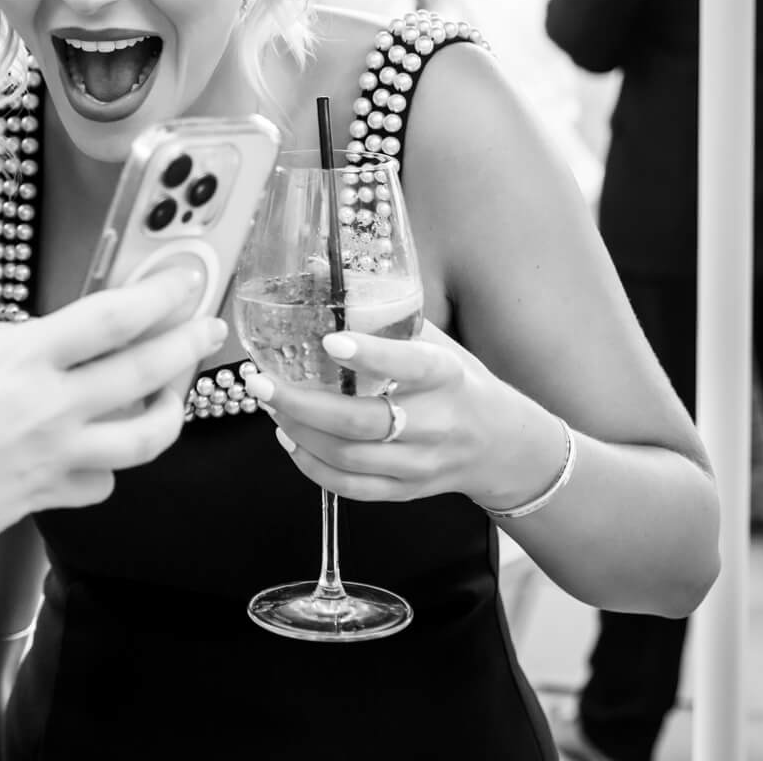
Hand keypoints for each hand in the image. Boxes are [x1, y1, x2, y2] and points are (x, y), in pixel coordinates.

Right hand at [0, 268, 217, 562]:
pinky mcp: (49, 496)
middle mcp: (52, 408)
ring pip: (146, 437)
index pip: (112, 319)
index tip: (185, 279)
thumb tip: (46, 341)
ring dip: (173, 409)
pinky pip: (103, 481)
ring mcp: (57, 457)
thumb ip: (8, 342)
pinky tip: (105, 451)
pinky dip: (111, 465)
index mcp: (24, 360)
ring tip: (177, 391)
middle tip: (210, 326)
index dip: (159, 295)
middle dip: (189, 343)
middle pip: (145, 371)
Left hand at [244, 321, 559, 508]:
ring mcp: (421, 463)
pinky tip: (289, 439)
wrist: (503, 445)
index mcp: (447, 376)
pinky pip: (351, 487)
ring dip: (298, 432)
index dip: (369, 356)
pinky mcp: (407, 491)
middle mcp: (437, 423)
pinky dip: (312, 466)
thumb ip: (384, 316)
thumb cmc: (459, 383)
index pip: (410, 366)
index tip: (330, 341)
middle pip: (362, 423)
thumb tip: (314, 272)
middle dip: (301, 404)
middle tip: (259, 380)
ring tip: (268, 404)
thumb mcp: (437, 343)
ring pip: (348, 457)